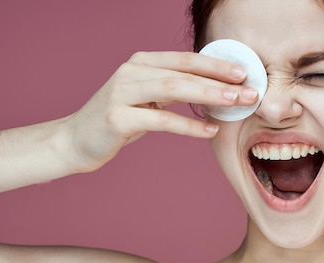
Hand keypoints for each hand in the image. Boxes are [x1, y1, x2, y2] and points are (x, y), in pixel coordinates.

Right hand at [63, 51, 257, 171]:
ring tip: (235, 103)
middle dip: (221, 80)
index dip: (217, 64)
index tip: (245, 73)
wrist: (74, 141)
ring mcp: (121, 93)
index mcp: (141, 63)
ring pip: (174, 90)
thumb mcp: (144, 98)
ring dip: (209, 96)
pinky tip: (210, 130)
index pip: (186, 59)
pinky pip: (161, 120)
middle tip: (250, 90)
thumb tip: (213, 90)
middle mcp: (131, 72)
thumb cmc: (116, 121)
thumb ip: (171, 89)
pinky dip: (188, 125)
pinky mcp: (117, 118)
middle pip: (184, 72)